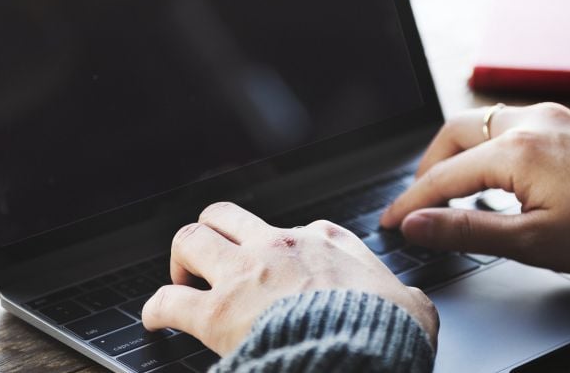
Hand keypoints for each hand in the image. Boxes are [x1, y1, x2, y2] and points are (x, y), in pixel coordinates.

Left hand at [142, 202, 438, 354]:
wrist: (361, 354)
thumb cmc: (386, 332)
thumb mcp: (412, 305)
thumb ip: (405, 297)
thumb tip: (413, 304)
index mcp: (327, 241)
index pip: (294, 229)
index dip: (280, 250)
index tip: (279, 270)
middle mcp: (280, 246)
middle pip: (226, 215)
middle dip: (213, 233)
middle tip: (211, 261)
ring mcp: (245, 274)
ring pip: (191, 238)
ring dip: (182, 258)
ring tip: (181, 279)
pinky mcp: (217, 311)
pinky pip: (168, 300)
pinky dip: (156, 308)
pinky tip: (155, 318)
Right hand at [379, 102, 569, 274]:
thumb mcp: (532, 242)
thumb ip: (467, 229)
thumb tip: (417, 224)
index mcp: (516, 150)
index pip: (443, 176)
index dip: (412, 202)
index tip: (391, 223)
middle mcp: (528, 121)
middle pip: (454, 133)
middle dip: (430, 167)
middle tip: (420, 203)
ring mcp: (550, 116)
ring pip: (482, 123)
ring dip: (460, 153)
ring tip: (454, 191)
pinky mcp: (566, 121)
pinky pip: (510, 123)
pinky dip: (488, 146)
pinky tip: (496, 175)